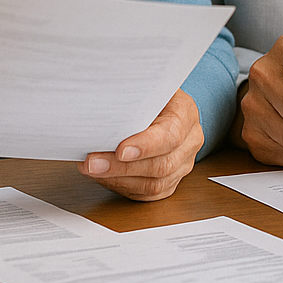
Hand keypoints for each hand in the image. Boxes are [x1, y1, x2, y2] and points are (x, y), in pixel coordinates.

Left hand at [79, 89, 201, 200]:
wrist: (162, 103)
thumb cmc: (151, 94)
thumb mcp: (145, 87)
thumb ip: (132, 98)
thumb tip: (100, 107)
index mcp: (186, 114)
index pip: (170, 135)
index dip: (145, 146)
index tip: (120, 150)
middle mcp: (189, 141)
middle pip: (161, 165)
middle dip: (122, 167)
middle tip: (92, 163)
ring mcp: (182, 164)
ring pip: (154, 185)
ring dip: (118, 179)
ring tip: (92, 170)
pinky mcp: (171, 181)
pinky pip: (147, 194)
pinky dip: (122, 187)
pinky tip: (104, 177)